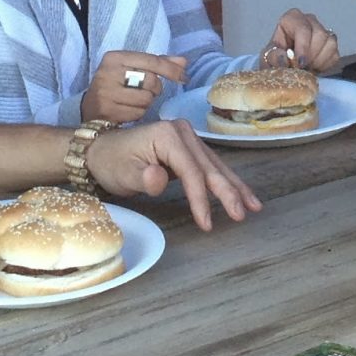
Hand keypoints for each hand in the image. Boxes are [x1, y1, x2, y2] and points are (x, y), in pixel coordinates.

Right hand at [82, 50, 187, 125]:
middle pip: (151, 81)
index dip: (171, 70)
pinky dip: (138, 113)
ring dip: (147, 103)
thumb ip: (159, 63)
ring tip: (135, 101)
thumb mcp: (133, 68)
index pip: (152, 61)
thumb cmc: (117, 85)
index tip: (184, 77)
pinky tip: (128, 110)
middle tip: (146, 91)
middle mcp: (108, 72)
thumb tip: (184, 62)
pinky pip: (138, 113)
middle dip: (155, 89)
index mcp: (115, 57)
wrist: (90, 108)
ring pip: (146, 99)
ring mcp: (106, 93)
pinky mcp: (107, 111)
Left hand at [86, 119, 261, 230]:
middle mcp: (182, 132)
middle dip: (229, 192)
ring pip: (216, 166)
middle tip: (242, 214)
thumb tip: (160, 178)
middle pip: (210, 167)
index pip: (191, 171)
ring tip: (254, 206)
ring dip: (236, 187)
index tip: (206, 223)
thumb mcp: (123, 173)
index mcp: (168, 135)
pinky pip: (211, 166)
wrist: (101, 151)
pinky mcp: (189, 148)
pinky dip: (226, 181)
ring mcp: (188, 138)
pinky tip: (241, 193)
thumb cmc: (112, 162)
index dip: (201, 198)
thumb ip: (144, 178)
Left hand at [264, 9, 340, 73]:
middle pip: (319, 34)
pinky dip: (325, 65)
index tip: (300, 63)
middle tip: (303, 68)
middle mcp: (309, 20)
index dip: (303, 47)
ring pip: (330, 43)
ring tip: (307, 68)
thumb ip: (273, 57)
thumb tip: (285, 58)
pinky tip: (314, 68)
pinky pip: (335, 54)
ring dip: (319, 60)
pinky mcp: (331, 44)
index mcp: (292, 19)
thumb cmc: (275, 57)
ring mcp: (322, 31)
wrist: (284, 66)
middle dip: (312, 55)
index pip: (302, 28)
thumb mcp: (267, 57)